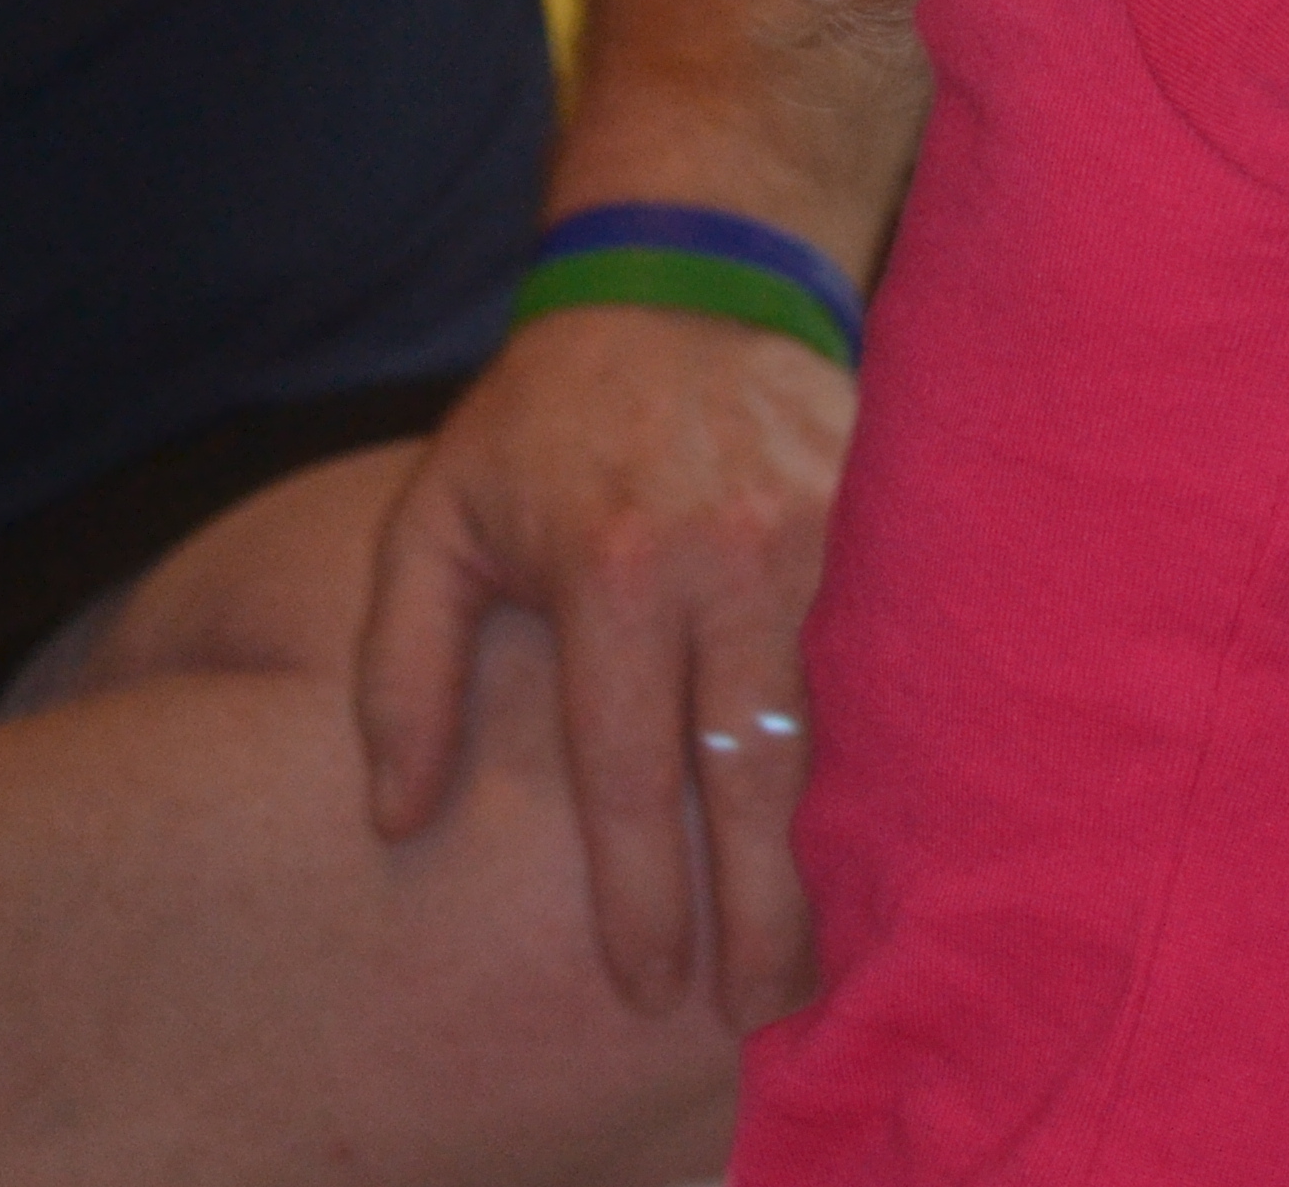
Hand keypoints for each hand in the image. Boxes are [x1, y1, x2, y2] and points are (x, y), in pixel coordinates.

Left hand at [357, 302, 854, 1028]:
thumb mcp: (432, 520)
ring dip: (832, 851)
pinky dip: (885, 755)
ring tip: (824, 950)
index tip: (646, 987)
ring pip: (841, 731)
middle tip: (754, 1015)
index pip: (631, 775)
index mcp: (612, 572)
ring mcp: (831, 540)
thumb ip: (400, 671)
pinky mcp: (890, 520)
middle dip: (758, 913)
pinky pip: (892, 665)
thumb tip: (396, 817)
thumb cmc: (545, 417)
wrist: (693, 273)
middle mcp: (733, 561)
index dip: (638, 897)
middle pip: (755, 780)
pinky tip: (882, 825)